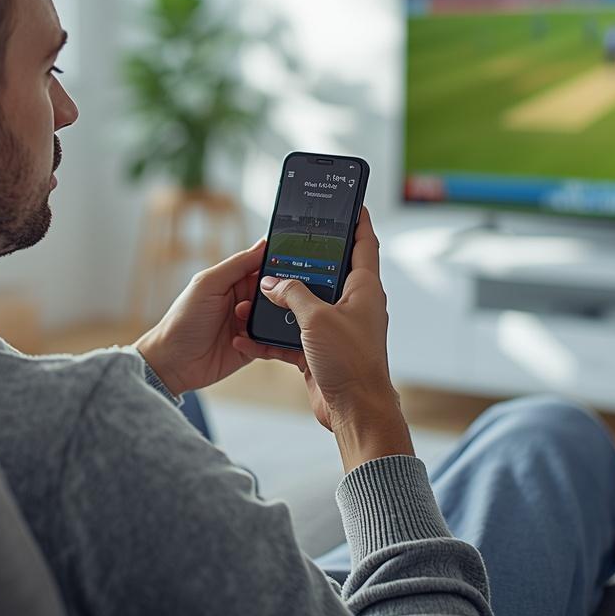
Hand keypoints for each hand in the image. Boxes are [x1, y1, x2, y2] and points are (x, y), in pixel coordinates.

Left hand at [135, 238, 275, 394]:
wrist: (173, 362)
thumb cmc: (183, 320)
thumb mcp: (208, 284)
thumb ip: (238, 264)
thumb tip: (263, 244)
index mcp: (233, 281)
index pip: (262, 266)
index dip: (277, 263)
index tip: (291, 262)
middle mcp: (243, 301)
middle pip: (274, 291)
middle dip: (277, 294)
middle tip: (274, 296)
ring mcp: (248, 324)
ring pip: (277, 316)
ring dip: (267, 318)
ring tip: (243, 320)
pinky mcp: (253, 347)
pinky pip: (270, 342)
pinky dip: (262, 340)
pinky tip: (238, 339)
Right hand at [230, 208, 412, 470]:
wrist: (354, 411)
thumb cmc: (349, 360)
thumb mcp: (317, 317)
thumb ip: (292, 294)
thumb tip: (271, 282)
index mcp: (364, 289)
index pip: (364, 243)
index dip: (357, 221)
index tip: (350, 203)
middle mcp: (353, 305)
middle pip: (330, 273)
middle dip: (306, 260)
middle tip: (287, 243)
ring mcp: (337, 329)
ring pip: (307, 305)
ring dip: (283, 300)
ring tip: (259, 287)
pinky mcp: (321, 352)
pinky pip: (293, 336)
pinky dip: (273, 335)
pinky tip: (250, 335)